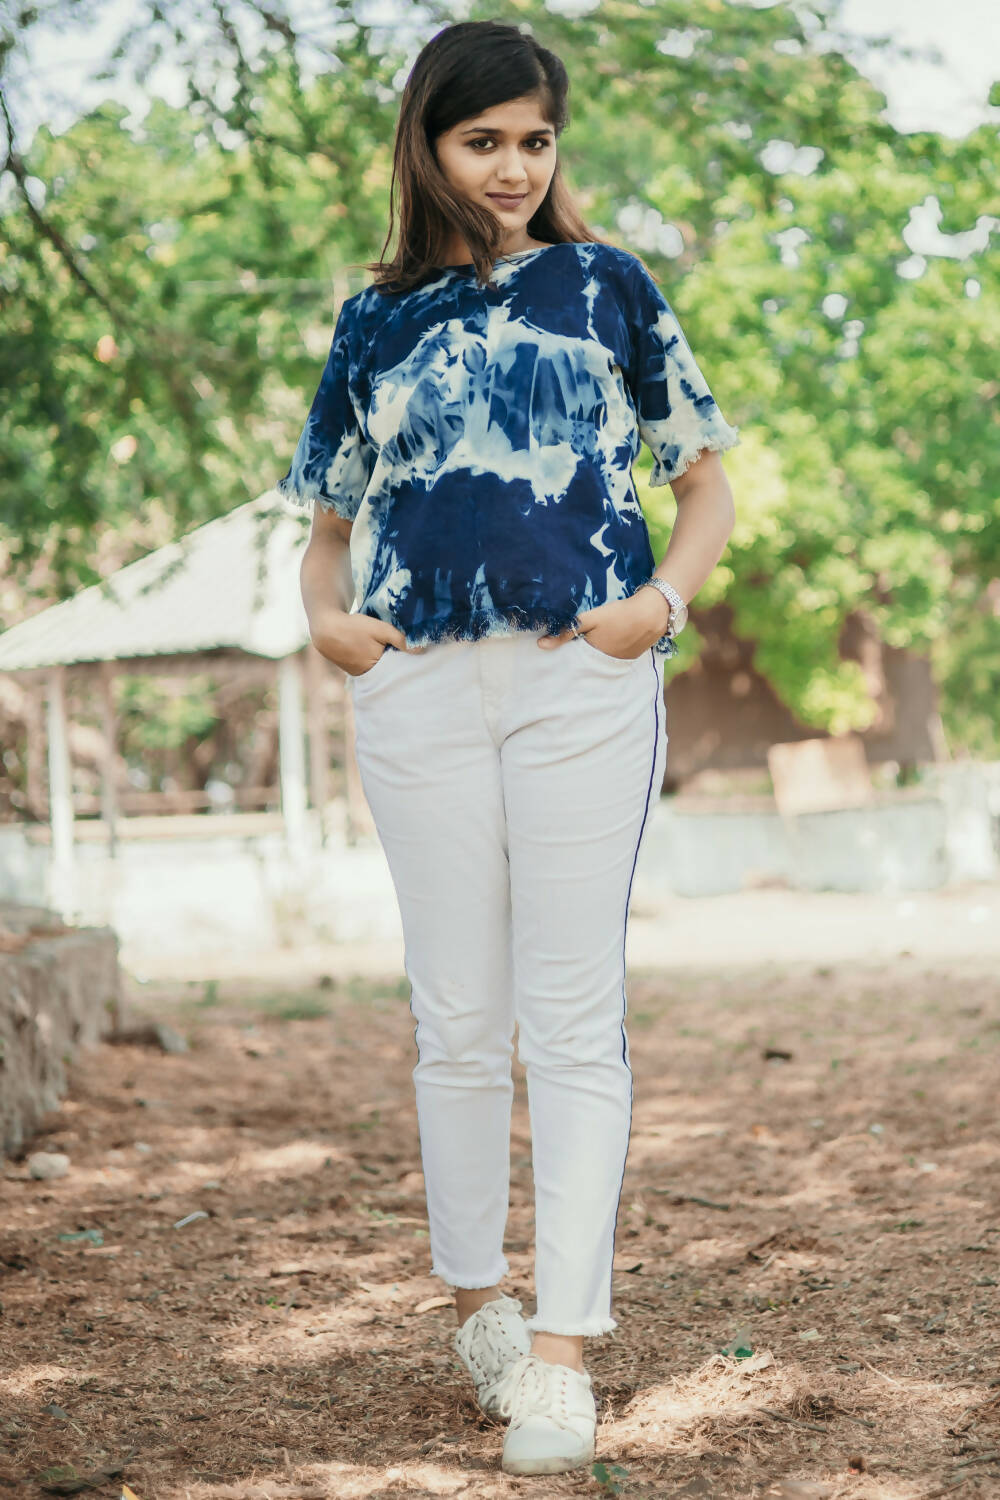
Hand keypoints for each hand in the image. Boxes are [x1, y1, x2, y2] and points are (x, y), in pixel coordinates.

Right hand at [309, 607, 420, 674]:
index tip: (412, 652)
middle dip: (395, 661)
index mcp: (375, 669)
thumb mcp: (381, 630)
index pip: (397, 669)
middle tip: (401, 648)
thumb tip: (421, 651)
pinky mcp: (351, 668)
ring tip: (385, 647)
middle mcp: (366, 676)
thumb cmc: (354, 627)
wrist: (326, 627)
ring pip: (377, 668)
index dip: (405, 660)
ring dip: (383, 659)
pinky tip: (373, 648)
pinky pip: (368, 666)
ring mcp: (357, 673)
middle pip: (388, 670)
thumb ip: (400, 640)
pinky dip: (373, 658)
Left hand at [537, 591, 671, 657]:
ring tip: (598, 641)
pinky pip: (616, 657)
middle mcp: (606, 663)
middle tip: (579, 644)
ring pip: (603, 659)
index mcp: (593, 654)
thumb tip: (542, 645)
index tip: (559, 652)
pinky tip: (614, 640)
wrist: (652, 613)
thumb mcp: (591, 619)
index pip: (574, 660)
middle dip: (582, 656)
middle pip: (589, 661)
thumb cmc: (620, 614)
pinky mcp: (632, 656)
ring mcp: (621, 661)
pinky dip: (612, 651)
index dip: (567, 655)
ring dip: (598, 653)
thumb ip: (567, 630)